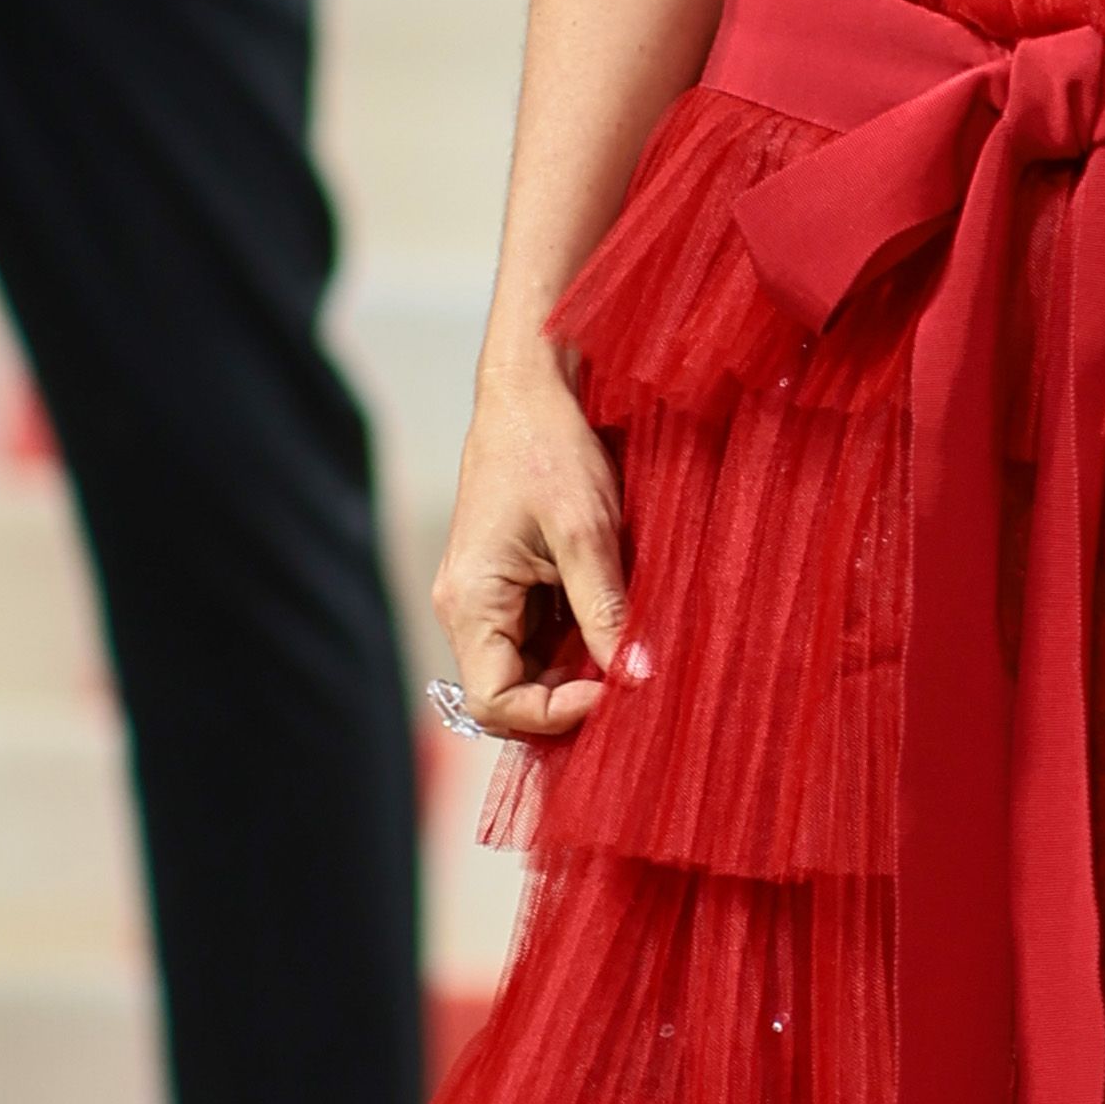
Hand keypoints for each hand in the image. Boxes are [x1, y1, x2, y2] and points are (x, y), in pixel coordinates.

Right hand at [435, 346, 629, 745]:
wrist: (529, 391)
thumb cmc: (547, 449)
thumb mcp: (587, 532)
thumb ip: (607, 610)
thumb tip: (637, 676)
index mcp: (470, 602)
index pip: (495, 702)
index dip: (554, 712)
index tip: (614, 688)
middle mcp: (467, 609)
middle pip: (511, 693)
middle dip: (571, 696)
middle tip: (632, 676)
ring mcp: (486, 598)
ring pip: (529, 668)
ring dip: (580, 669)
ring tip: (632, 646)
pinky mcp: (509, 585)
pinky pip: (540, 637)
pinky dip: (579, 641)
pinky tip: (617, 620)